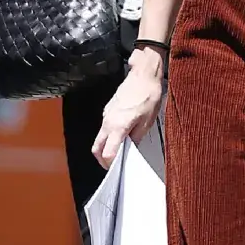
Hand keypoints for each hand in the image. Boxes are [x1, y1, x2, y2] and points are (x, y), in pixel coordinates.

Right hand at [92, 49, 163, 167]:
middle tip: (114, 165)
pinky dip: (109, 135)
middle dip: (102, 159)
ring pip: (99, 137)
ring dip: (106, 147)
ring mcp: (106, 115)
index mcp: (118, 126)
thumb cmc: (148, 95)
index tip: (117, 168)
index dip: (110, 164)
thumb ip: (137, 138)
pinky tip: (122, 136)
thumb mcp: (147, 121)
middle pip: (96, 147)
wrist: (144, 75)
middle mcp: (108, 121)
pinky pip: (105, 127)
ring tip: (121, 151)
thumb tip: (132, 149)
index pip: (107, 153)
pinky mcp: (108, 109)